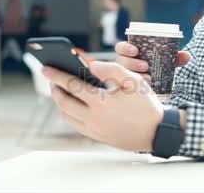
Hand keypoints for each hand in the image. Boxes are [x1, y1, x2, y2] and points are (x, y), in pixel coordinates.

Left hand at [42, 61, 164, 151]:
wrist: (157, 132)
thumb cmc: (146, 105)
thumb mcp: (133, 81)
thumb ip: (111, 69)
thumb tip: (92, 65)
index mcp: (101, 103)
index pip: (71, 86)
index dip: (56, 76)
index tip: (46, 68)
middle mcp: (94, 119)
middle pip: (64, 103)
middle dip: (55, 90)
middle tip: (51, 80)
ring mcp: (95, 130)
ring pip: (67, 117)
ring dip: (60, 103)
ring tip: (61, 92)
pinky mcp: (99, 137)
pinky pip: (76, 125)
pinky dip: (70, 114)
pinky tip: (75, 106)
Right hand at [114, 41, 190, 82]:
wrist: (158, 85)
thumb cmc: (159, 68)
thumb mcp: (167, 62)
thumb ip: (176, 58)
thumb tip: (187, 56)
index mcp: (130, 54)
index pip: (121, 47)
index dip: (125, 48)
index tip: (135, 51)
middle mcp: (124, 64)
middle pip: (120, 61)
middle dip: (132, 63)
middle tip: (146, 66)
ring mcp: (124, 76)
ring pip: (123, 75)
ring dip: (134, 75)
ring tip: (148, 78)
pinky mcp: (126, 88)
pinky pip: (125, 88)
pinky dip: (134, 87)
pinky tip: (144, 89)